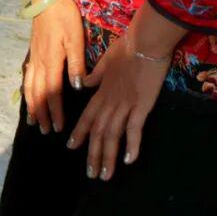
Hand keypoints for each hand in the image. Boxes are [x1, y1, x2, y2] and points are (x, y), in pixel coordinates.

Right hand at [24, 0, 85, 134]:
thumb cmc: (65, 17)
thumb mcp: (76, 39)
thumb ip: (76, 64)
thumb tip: (77, 88)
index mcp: (51, 62)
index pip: (53, 93)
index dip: (56, 111)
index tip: (58, 127)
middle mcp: (39, 64)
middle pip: (38, 95)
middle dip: (42, 114)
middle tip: (45, 130)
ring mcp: (33, 58)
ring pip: (29, 88)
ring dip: (32, 106)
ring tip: (33, 120)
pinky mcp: (32, 53)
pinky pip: (26, 78)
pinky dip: (27, 91)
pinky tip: (28, 96)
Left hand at [67, 28, 170, 180]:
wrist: (145, 40)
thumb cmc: (128, 46)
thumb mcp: (106, 60)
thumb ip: (95, 76)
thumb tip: (84, 83)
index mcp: (101, 91)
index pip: (87, 116)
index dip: (80, 132)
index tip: (72, 147)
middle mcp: (110, 101)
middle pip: (99, 132)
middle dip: (93, 154)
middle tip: (91, 174)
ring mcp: (125, 104)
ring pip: (113, 135)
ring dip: (108, 157)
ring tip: (105, 175)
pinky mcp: (142, 105)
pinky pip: (134, 129)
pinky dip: (132, 145)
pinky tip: (129, 160)